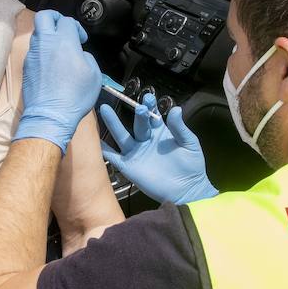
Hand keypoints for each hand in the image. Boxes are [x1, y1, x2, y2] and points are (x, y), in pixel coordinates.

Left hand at [14, 10, 100, 152]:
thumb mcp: (94, 75)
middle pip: (44, 16)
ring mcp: (33, 55)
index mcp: (64, 41)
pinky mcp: (27, 66)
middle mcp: (45, 44)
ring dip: (48, 34)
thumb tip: (80, 54)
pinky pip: (34, 50)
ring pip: (37, 33)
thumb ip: (87, 57)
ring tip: (58, 47)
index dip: (77, 27)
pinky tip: (51, 63)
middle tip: (63, 27)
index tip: (81, 38)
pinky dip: (42, 50)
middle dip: (55, 18)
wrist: (50, 115)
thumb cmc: (73, 97)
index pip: (67, 20)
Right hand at [100, 93, 217, 204]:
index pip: (152, 116)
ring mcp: (136, 153)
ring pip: (122, 135)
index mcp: (161, 133)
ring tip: (104, 109)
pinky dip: (104, 150)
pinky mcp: (129, 167)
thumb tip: (176, 109)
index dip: (150, 106)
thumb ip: (180, 128)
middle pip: (138, 124)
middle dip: (137, 114)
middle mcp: (146, 140)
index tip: (148, 98)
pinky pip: (114, 157)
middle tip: (138, 107)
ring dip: (113, 123)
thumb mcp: (190, 144)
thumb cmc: (191, 166)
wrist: (186, 191)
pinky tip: (96, 141)